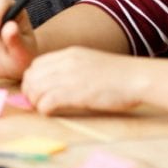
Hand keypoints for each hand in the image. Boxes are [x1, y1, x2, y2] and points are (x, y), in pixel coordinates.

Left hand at [21, 47, 142, 114]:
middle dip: (30, 91)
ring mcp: (69, 77)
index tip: (37, 90)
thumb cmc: (120, 76)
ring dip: (35, 101)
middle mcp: (65, 63)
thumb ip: (73, 69)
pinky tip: (50, 113)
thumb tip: (58, 83)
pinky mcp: (74, 93)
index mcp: (69, 54)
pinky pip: (46, 102)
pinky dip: (44, 109)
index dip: (33, 79)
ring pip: (35, 89)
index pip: (36, 64)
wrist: (137, 77)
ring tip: (43, 109)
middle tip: (36, 102)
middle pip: (32, 76)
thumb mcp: (91, 63)